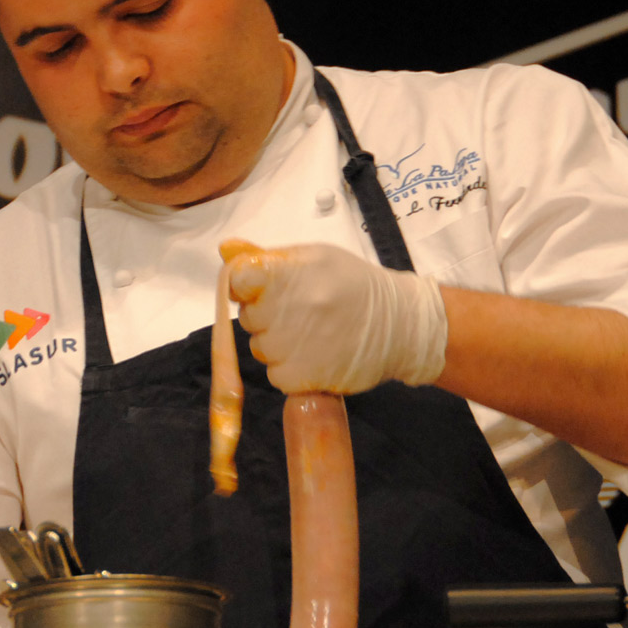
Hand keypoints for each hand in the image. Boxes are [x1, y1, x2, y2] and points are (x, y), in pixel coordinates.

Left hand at [222, 240, 446, 394]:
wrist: (402, 326)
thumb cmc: (353, 285)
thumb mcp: (316, 257)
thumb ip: (268, 257)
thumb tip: (226, 250)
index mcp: (291, 272)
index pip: (238, 280)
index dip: (245, 285)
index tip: (262, 288)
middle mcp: (289, 308)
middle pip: (248, 317)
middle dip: (266, 314)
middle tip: (300, 310)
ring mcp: (294, 346)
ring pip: (260, 348)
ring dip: (277, 344)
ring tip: (312, 333)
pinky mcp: (302, 377)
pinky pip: (275, 375)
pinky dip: (289, 370)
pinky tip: (314, 355)